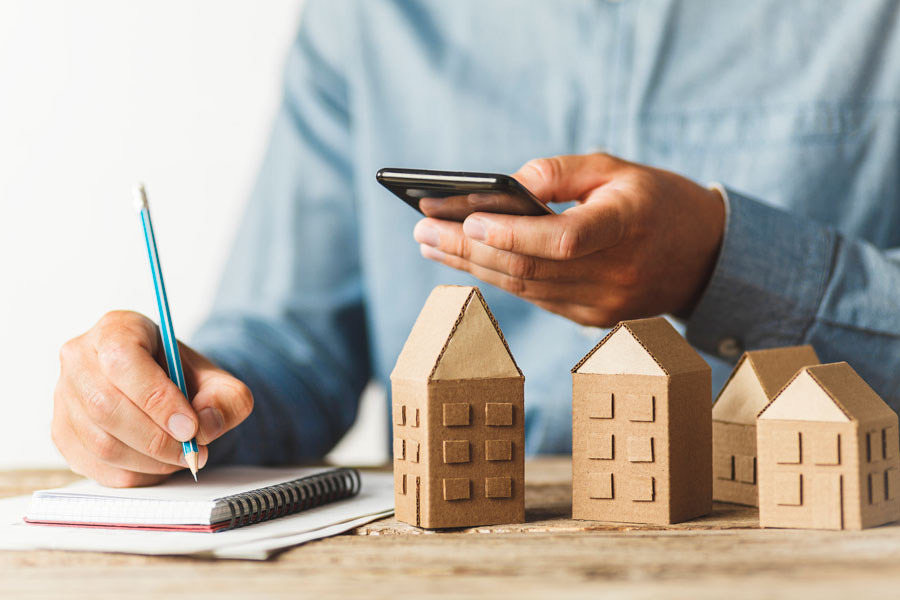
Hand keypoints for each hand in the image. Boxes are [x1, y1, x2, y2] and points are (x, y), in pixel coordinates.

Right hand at [52, 311, 253, 486]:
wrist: (165, 390)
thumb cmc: (185, 379)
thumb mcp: (219, 381)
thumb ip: (227, 400)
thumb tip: (205, 426)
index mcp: (117, 328)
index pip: (123, 361)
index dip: (157, 399)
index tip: (190, 426)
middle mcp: (80, 358)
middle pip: (105, 406)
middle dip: (156, 439)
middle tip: (191, 451)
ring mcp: (64, 397)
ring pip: (99, 442)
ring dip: (148, 460)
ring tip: (180, 457)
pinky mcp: (62, 433)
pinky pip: (94, 466)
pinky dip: (133, 473)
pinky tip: (158, 465)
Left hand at [413, 153, 724, 325]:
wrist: (702, 256)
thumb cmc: (654, 200)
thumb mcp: (617, 167)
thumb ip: (561, 171)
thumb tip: (505, 186)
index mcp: (629, 225)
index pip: (563, 239)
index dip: (513, 233)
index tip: (467, 221)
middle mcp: (617, 274)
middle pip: (528, 268)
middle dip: (467, 248)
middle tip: (422, 229)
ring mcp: (605, 305)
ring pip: (524, 287)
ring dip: (472, 265)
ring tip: (430, 243)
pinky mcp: (593, 319)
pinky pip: (536, 297)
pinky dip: (498, 277)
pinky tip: (467, 260)